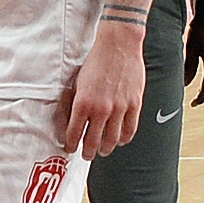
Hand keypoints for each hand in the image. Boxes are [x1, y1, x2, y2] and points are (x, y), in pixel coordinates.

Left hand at [59, 23, 146, 158]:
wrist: (118, 46)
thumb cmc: (96, 62)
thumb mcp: (77, 83)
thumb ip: (74, 103)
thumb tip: (69, 120)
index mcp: (83, 103)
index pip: (74, 134)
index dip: (70, 145)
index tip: (70, 148)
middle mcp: (101, 109)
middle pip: (93, 141)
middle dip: (88, 152)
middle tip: (87, 155)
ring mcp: (119, 108)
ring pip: (112, 139)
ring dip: (106, 148)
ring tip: (103, 150)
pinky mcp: (134, 104)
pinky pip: (130, 129)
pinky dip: (124, 138)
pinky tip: (120, 140)